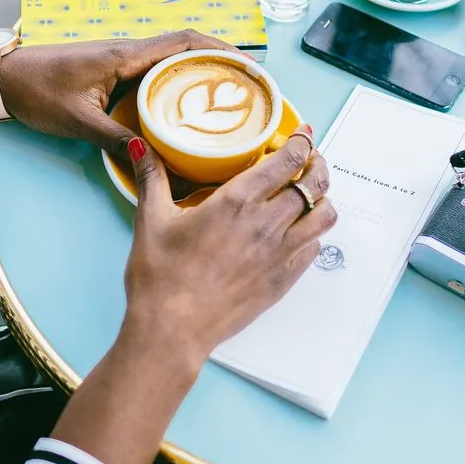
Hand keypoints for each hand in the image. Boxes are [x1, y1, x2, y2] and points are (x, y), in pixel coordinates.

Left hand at [0, 30, 237, 157]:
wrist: (3, 79)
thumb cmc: (36, 92)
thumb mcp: (79, 121)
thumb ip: (116, 138)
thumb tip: (152, 157)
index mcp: (125, 56)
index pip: (184, 42)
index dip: (221, 49)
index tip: (249, 64)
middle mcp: (127, 52)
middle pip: (186, 47)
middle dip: (220, 60)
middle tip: (248, 84)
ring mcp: (120, 60)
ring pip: (171, 58)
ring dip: (200, 69)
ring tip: (227, 94)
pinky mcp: (112, 70)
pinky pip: (155, 70)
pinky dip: (177, 80)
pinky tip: (185, 103)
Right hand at [122, 130, 336, 365]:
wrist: (173, 329)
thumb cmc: (160, 277)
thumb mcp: (151, 219)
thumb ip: (151, 177)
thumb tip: (140, 146)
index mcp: (237, 202)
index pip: (288, 160)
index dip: (301, 141)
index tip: (302, 134)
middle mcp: (267, 224)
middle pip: (314, 183)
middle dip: (316, 165)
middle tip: (309, 158)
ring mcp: (280, 254)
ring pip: (324, 216)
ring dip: (322, 198)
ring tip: (311, 192)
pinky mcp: (283, 280)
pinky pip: (314, 248)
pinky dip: (313, 232)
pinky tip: (297, 230)